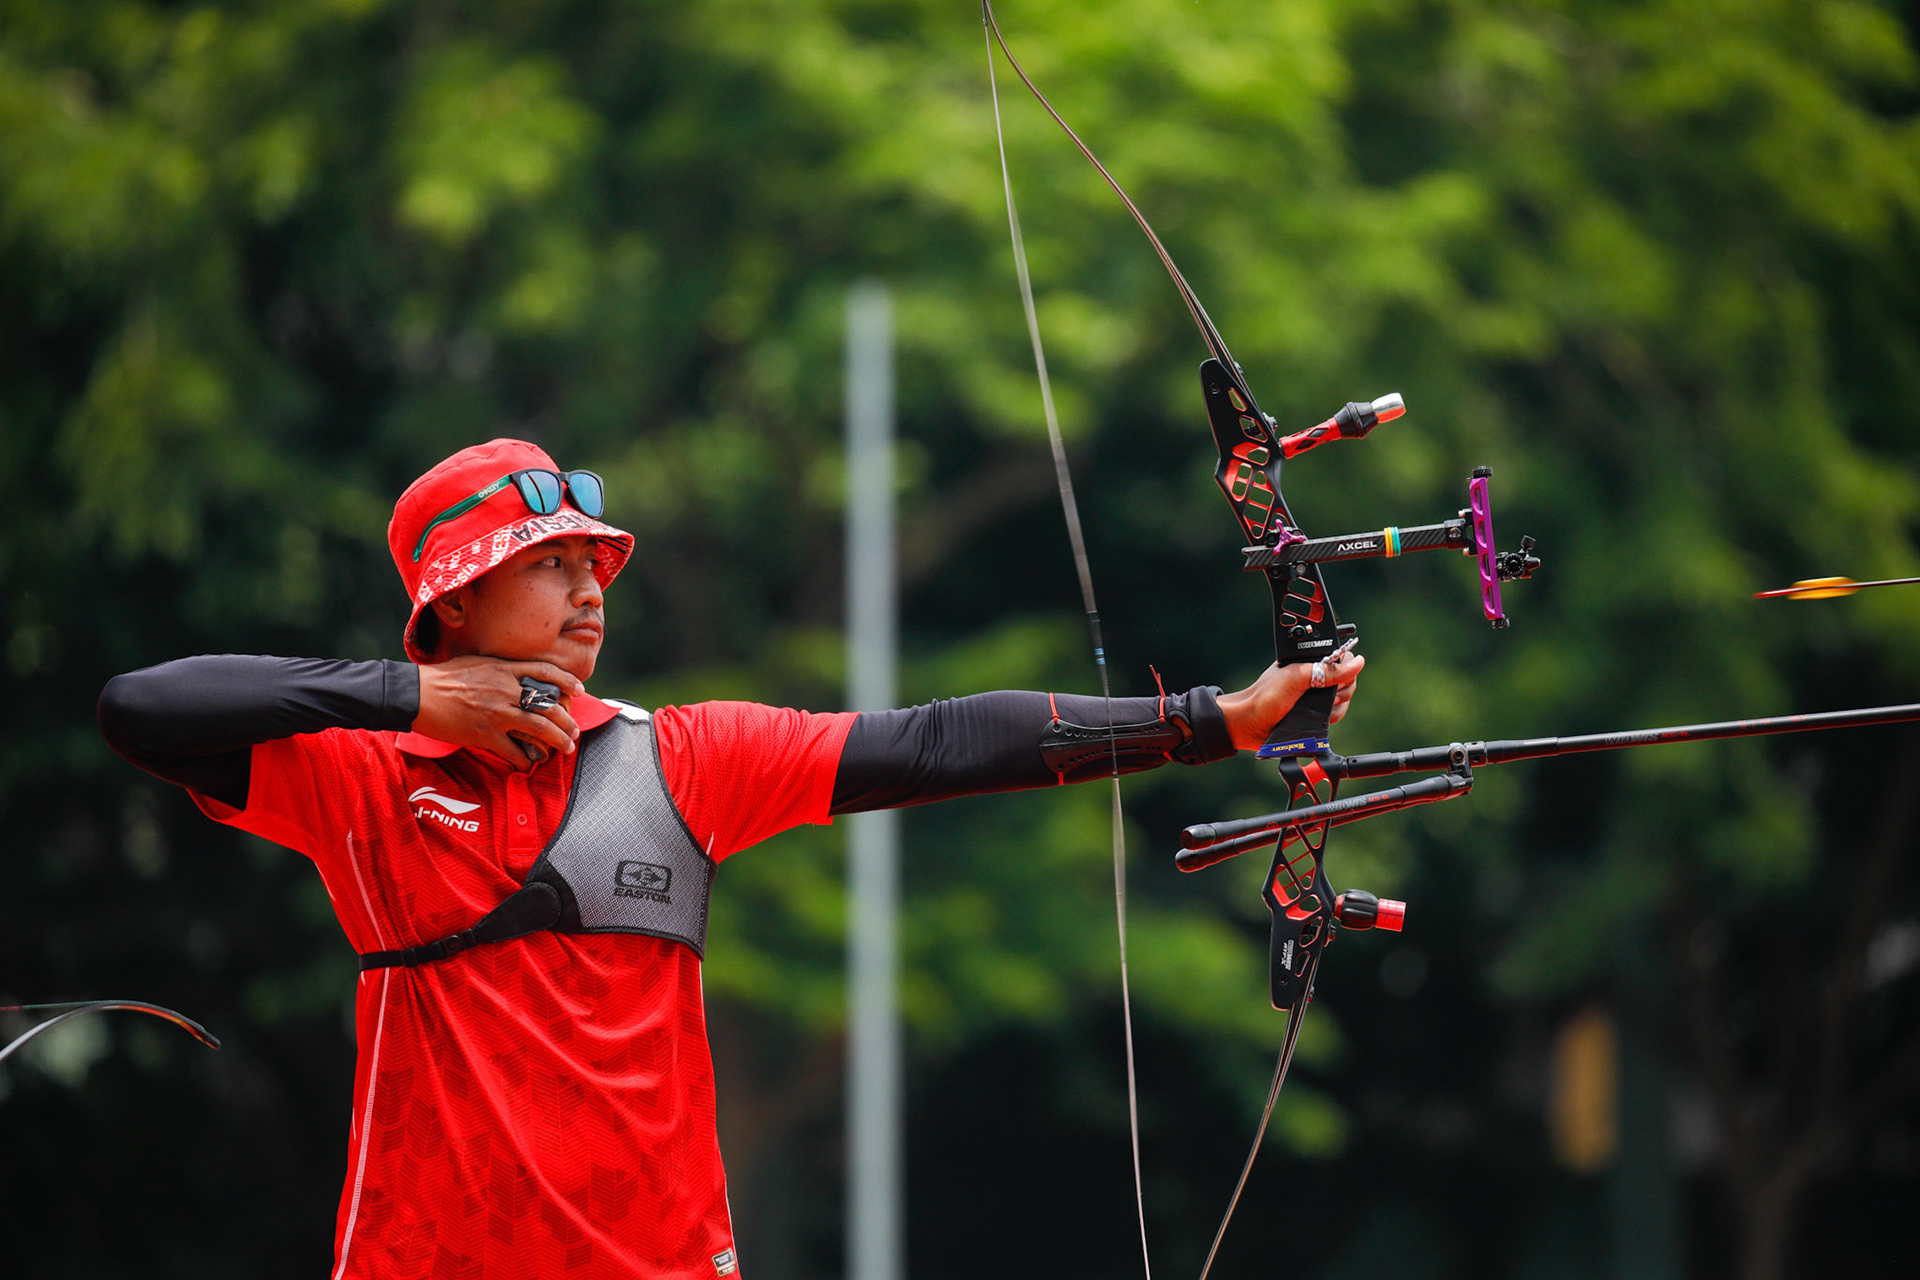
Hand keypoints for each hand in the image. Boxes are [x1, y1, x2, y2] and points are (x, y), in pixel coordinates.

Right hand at [414, 656, 586, 770]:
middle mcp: (505, 690)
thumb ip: (500, 669)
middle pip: (549, 705)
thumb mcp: (476, 663)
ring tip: (565, 748)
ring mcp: (496, 713)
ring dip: (557, 741)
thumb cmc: (442, 677)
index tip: (580, 691)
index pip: (545, 671)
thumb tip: (517, 677)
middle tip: (574, 731)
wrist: (415, 694)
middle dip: (567, 721)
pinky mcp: (484, 734)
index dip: (567, 681)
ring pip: (539, 728)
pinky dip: (525, 759)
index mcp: (503, 669)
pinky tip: (529, 763)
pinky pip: (513, 750)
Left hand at [1216, 650, 1364, 751]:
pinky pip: (1337, 714)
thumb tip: (1357, 663)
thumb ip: (1327, 670)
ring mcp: (1317, 695)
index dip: (1346, 669)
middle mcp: (1315, 676)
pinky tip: (1315, 718)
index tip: (1336, 680)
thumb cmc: (1266, 696)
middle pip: (1347, 680)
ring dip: (1335, 706)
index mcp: (1310, 661)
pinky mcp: (1317, 713)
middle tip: (1322, 694)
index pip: (1343, 659)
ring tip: (1313, 707)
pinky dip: (1331, 717)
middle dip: (1340, 690)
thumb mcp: (1297, 677)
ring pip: (1344, 699)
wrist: (1251, 724)